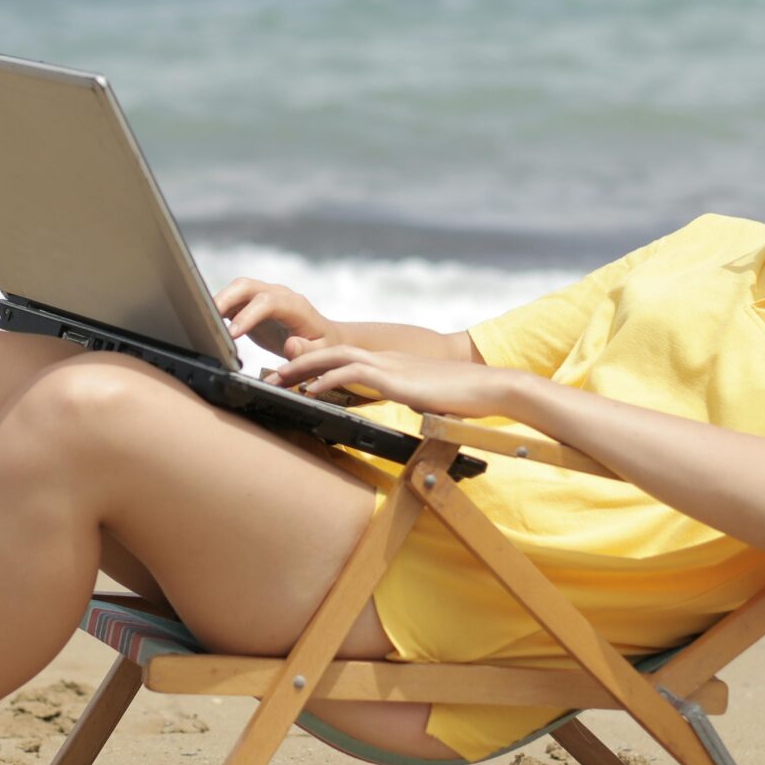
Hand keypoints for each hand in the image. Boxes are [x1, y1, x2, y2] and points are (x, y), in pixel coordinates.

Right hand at [213, 276, 337, 357]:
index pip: (268, 302)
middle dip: (225, 299)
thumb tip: (290, 345)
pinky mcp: (252, 304)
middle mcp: (278, 295)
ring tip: (201, 320)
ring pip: (236, 289)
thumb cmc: (322, 346)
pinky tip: (207, 322)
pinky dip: (218, 308)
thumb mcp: (321, 354)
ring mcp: (264, 296)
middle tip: (207, 319)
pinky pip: (233, 300)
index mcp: (295, 306)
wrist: (322, 337)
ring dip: (218, 301)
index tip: (233, 334)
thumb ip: (307, 352)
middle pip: (247, 286)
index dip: (248, 315)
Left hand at [263, 341, 517, 419]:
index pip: (346, 358)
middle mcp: (386, 360)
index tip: (295, 376)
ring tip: (279, 378)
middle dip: (301, 361)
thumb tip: (408, 413)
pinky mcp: (395, 379)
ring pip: (335, 357)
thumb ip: (412, 401)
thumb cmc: (466, 399)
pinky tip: (310, 390)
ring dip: (304, 367)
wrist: (491, 388)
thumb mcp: (429, 400)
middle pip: (332, 351)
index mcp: (392, 365)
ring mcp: (390, 367)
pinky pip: (352, 374)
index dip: (318, 365)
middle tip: (273, 372)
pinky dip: (326, 379)